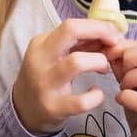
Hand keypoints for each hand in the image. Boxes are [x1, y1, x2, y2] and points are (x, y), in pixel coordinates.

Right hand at [12, 18, 121, 135]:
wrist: (23, 111)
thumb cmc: (45, 78)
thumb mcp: (54, 56)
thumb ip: (78, 44)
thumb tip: (107, 33)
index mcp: (41, 44)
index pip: (71, 24)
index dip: (97, 26)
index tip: (112, 35)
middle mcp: (40, 60)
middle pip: (70, 30)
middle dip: (99, 32)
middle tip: (114, 45)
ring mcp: (45, 83)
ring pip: (76, 62)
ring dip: (99, 61)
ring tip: (103, 69)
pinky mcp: (53, 107)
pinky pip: (81, 101)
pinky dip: (95, 96)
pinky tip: (96, 94)